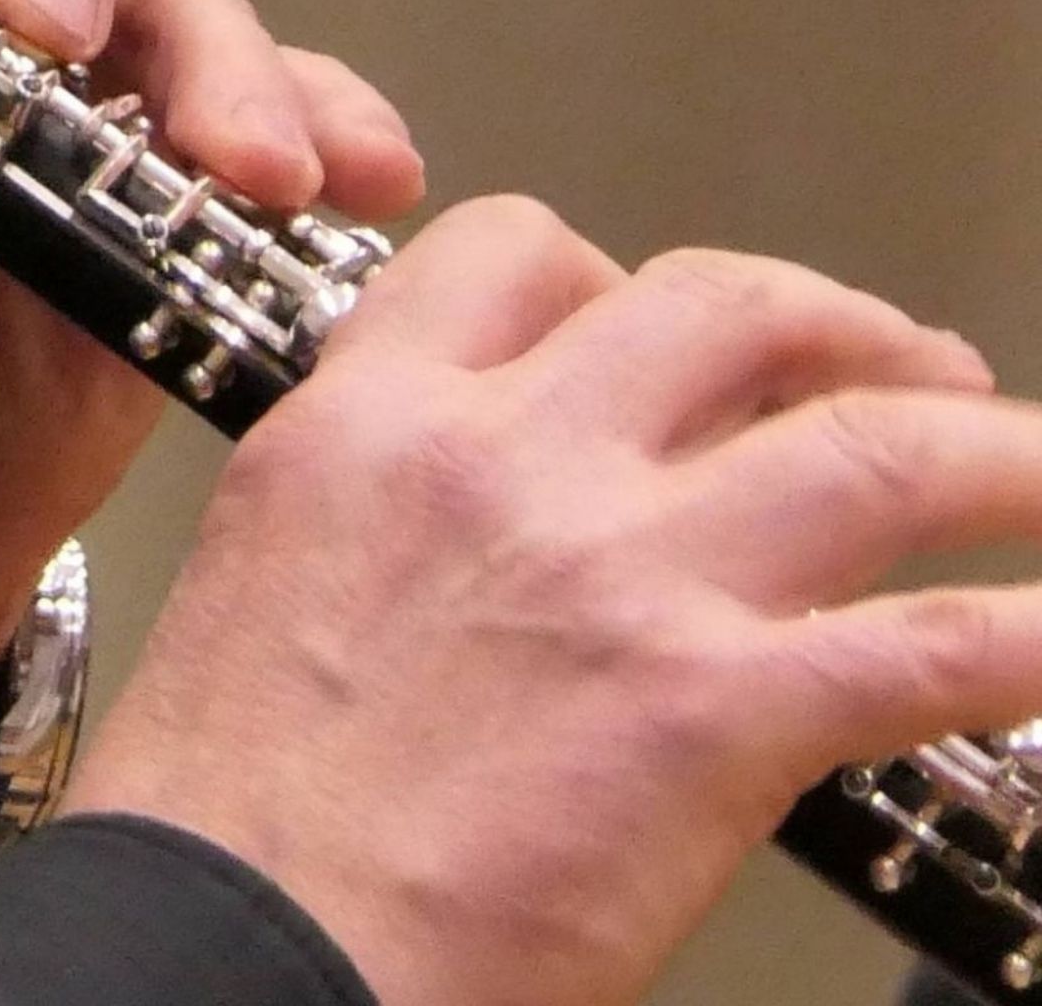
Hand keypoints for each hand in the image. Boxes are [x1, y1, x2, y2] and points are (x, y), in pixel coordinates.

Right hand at [64, 195, 1041, 1005]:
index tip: (658, 314)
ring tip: (1028, 468)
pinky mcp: (714, 708)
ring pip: (874, 442)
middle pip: (726, 304)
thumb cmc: (227, 809)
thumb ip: (399, 511)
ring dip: (990, 451)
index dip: (613, 270)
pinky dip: (1027, 640)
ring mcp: (618, 570)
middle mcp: (502, 460)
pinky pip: (934, 644)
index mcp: (372, 424)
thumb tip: (518, 522)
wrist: (231, 946)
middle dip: (838, 322)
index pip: (513, 251)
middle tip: (892, 368)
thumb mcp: (275, 579)